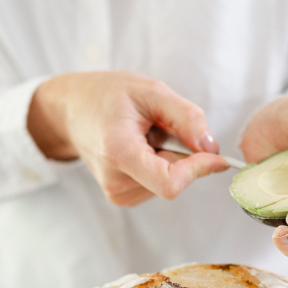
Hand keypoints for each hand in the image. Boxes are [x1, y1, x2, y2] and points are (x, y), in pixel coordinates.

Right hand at [27, 71, 227, 205]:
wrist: (72, 110)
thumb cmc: (107, 96)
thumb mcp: (151, 91)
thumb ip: (186, 117)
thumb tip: (212, 148)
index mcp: (119, 153)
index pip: (170, 182)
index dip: (199, 170)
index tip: (215, 155)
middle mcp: (115, 181)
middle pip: (173, 180)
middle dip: (182, 154)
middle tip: (161, 126)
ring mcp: (117, 193)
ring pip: (168, 182)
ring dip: (169, 158)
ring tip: (144, 135)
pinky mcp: (121, 197)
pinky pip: (159, 184)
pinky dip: (159, 165)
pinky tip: (140, 147)